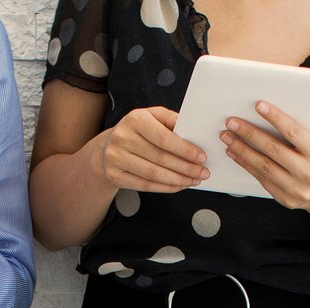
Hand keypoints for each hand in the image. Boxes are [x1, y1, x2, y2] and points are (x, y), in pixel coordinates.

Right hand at [91, 106, 208, 193]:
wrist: (107, 147)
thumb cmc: (137, 131)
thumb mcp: (152, 116)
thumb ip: (172, 121)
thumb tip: (194, 132)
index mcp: (135, 119)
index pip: (165, 138)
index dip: (185, 150)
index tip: (202, 157)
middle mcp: (122, 137)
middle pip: (161, 158)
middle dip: (186, 168)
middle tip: (202, 173)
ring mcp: (116, 158)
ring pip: (154, 174)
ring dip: (178, 180)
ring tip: (193, 180)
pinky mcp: (115, 175)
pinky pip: (145, 185)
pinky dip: (165, 188)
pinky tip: (178, 186)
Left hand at [222, 100, 309, 227]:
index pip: (294, 133)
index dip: (276, 118)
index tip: (259, 106)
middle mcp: (308, 173)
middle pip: (273, 150)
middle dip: (250, 134)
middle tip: (232, 122)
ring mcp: (296, 189)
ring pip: (263, 166)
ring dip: (242, 150)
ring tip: (227, 136)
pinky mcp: (285, 199)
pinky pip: (262, 179)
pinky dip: (246, 164)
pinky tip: (235, 153)